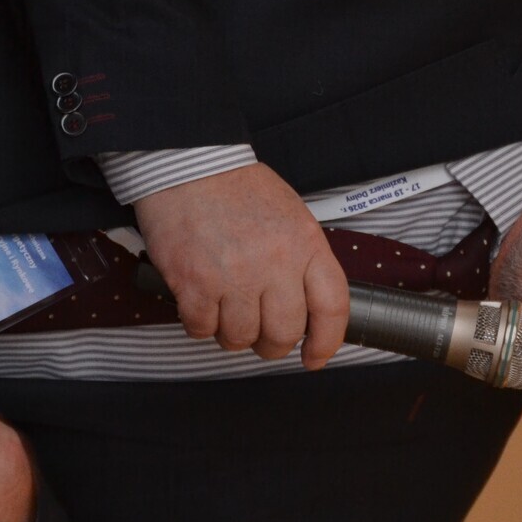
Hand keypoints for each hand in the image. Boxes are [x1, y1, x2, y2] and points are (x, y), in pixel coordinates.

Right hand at [132, 163, 348, 368]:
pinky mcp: (194, 283)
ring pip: (241, 337)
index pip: (332, 307)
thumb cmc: (238, 188)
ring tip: (226, 313)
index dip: (327, 341)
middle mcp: (275, 263)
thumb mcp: (291, 215)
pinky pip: (202, 329)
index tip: (315, 357)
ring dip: (233, 335)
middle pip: (285, 333)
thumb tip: (308, 307)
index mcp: (306, 244)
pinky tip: (200, 304)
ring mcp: (233, 276)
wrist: (188, 164)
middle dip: (272, 344)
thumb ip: (303, 259)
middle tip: (262, 336)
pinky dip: (200, 325)